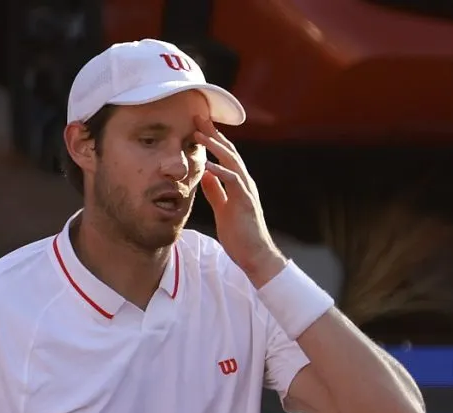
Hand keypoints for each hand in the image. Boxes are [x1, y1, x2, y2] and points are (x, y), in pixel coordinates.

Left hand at [194, 116, 286, 286]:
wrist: (255, 255)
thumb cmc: (239, 234)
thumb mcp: (222, 208)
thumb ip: (215, 191)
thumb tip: (205, 174)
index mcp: (238, 183)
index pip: (225, 156)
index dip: (212, 140)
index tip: (197, 126)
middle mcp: (244, 182)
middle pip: (229, 151)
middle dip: (213, 134)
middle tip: (198, 117)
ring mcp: (246, 190)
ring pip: (232, 161)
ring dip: (215, 146)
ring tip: (199, 134)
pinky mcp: (245, 201)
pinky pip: (232, 181)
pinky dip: (219, 171)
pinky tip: (207, 164)